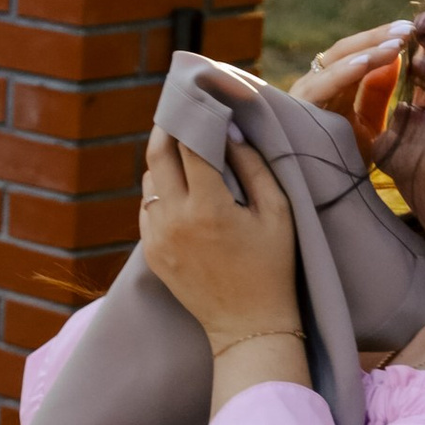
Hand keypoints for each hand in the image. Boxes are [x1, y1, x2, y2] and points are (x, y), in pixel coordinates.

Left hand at [137, 126, 303, 355]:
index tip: (198, 96)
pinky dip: (160, 190)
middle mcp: (175, 220)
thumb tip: (229, 131)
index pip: (190, 145)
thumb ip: (254, 167)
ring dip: (163, 161)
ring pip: (149, 180)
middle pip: (157, 155)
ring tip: (183, 149)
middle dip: (167, 127)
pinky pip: (147, 206)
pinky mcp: (151, 251)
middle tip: (179, 109)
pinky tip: (181, 187)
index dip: (194, 116)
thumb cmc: (274, 268)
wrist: (248, 327)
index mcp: (209, 208)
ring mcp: (157, 237)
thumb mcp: (278, 213)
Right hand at [291, 19, 411, 161]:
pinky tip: (367, 62)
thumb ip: (377, 93)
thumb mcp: (369, 125)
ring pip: (333, 62)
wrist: (327, 201)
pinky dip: (343, 72)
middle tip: (408, 29)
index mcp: (330, 87)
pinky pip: (320, 86)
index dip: (381, 39)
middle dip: (376, 37)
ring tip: (396, 43)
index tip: (412, 30)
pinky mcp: (295, 111)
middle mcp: (313, 86)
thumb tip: (396, 57)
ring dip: (366, 50)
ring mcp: (302, 97)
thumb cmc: (345, 165)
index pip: (355, 53)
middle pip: (343, 50)